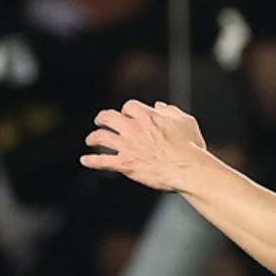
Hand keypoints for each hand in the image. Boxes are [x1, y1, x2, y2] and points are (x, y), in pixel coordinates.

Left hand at [81, 100, 217, 192]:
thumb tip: (159, 106)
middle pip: (109, 116)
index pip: (129, 106)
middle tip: (100, 121)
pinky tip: (84, 161)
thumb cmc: (190, 147)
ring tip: (91, 140)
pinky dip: (91, 161)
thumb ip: (171, 111)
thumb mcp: (186, 121)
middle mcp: (134, 128)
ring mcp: (128, 146)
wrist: (187, 169)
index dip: (126, 110)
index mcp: (148, 116)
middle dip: (102, 118)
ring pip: (101, 137)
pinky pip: (102, 161)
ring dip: (93, 137)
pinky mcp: (125, 164)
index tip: (127, 115)